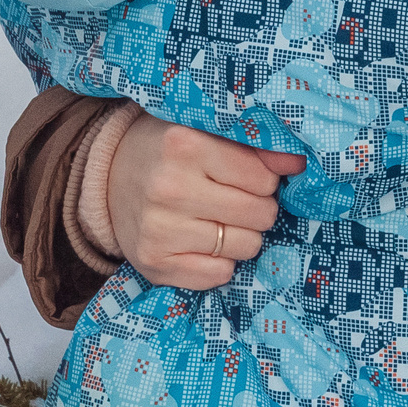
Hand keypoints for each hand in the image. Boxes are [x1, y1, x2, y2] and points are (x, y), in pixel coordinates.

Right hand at [109, 111, 306, 290]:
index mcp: (185, 146)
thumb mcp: (205, 131)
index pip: (263, 177)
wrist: (109, 177)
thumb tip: (298, 164)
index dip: (265, 179)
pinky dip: (221, 262)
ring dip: (242, 236)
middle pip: (259, 214)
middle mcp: (170, 189)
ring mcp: (159, 230)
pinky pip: (219, 275)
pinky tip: (203, 242)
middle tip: (237, 199)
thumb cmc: (169, 150)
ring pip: (245, 247)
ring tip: (220, 219)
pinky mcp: (153, 264)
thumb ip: (254, 144)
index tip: (249, 176)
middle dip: (258, 208)